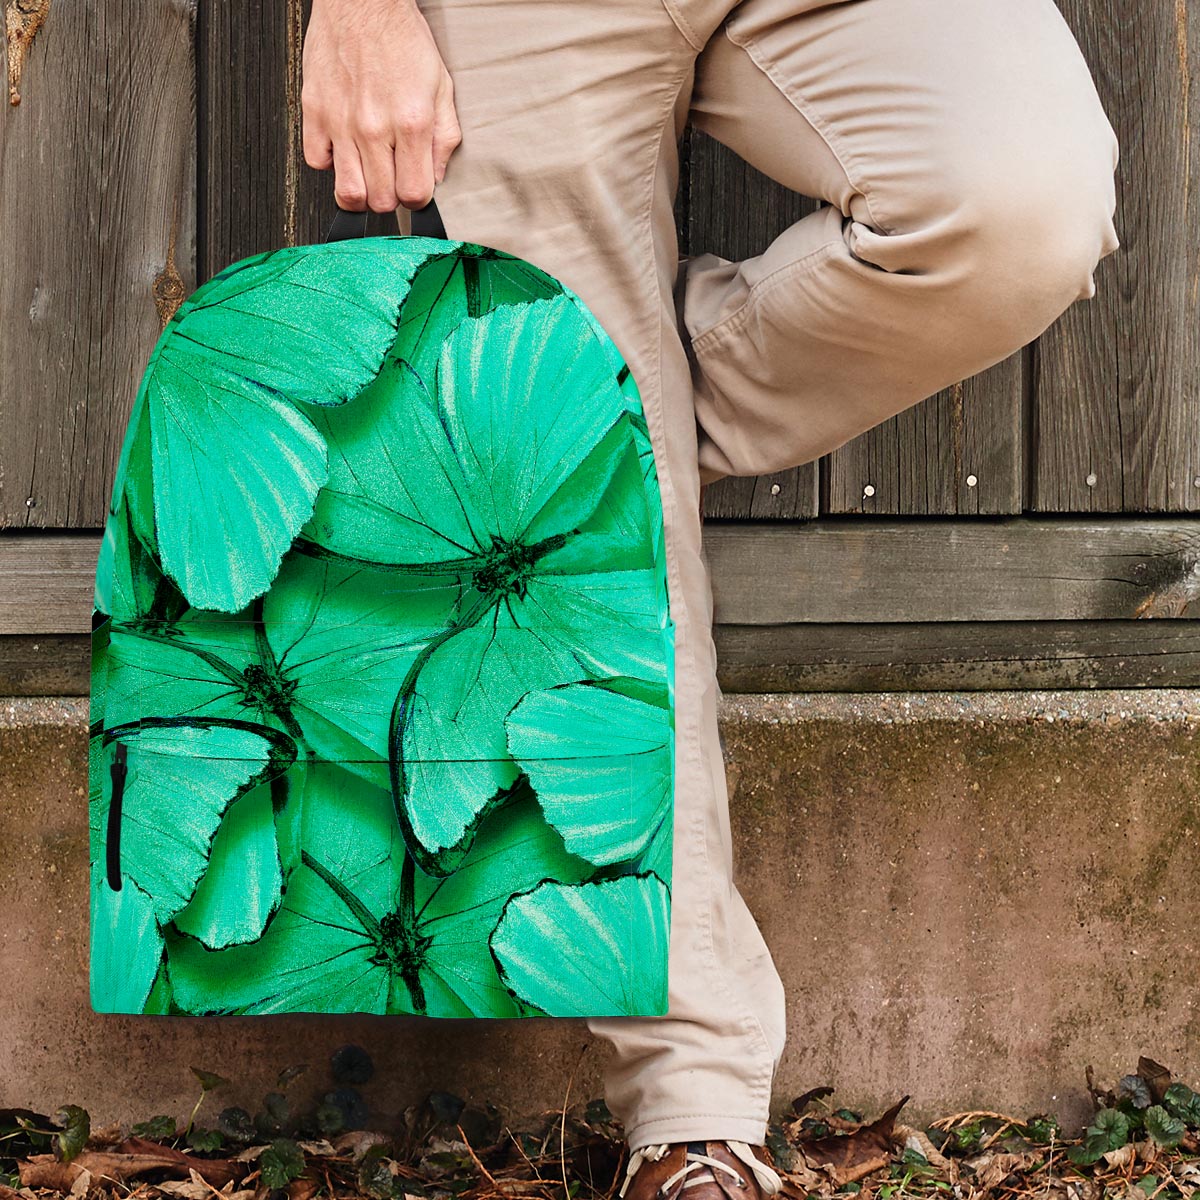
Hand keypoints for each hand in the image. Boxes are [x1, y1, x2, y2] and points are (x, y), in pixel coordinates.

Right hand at [301, 0, 461, 211]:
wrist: (362, 1)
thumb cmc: (401, 39)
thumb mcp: (441, 87)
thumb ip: (444, 137)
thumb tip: (437, 177)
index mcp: (411, 123)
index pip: (414, 194)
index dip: (417, 199)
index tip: (415, 188)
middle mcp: (374, 127)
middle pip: (381, 201)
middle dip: (390, 197)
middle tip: (392, 178)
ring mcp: (341, 122)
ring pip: (348, 192)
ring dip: (361, 192)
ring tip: (368, 175)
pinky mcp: (314, 111)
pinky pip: (316, 162)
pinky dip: (330, 163)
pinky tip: (344, 149)